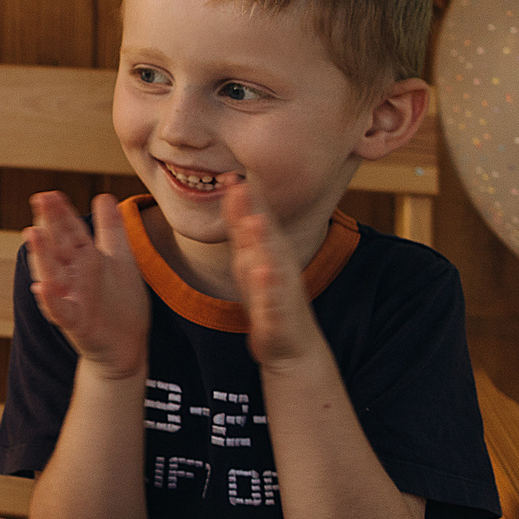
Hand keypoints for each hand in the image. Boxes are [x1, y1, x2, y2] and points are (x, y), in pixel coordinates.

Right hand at [24, 190, 150, 380]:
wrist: (127, 346)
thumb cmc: (120, 303)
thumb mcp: (120, 260)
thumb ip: (110, 229)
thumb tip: (102, 196)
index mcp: (83, 259)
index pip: (70, 230)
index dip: (61, 212)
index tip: (49, 193)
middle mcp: (73, 276)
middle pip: (58, 246)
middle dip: (50, 223)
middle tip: (39, 199)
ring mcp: (72, 298)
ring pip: (52, 274)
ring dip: (42, 255)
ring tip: (32, 234)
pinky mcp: (76, 323)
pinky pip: (60, 311)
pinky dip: (50, 301)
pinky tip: (42, 288)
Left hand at [223, 180, 324, 369]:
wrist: (290, 344)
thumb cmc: (268, 296)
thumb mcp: (251, 260)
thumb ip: (244, 230)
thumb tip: (233, 196)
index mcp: (266, 253)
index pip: (253, 221)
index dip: (242, 198)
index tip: (228, 174)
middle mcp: (276, 265)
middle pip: (263, 234)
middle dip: (253, 209)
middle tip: (240, 184)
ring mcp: (279, 289)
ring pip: (270, 262)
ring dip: (263, 242)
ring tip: (254, 222)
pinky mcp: (278, 315)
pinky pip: (272, 300)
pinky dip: (268, 287)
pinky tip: (263, 275)